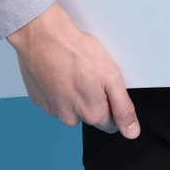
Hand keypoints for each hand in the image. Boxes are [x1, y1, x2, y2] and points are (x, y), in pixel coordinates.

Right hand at [6, 1, 140, 137]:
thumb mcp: (111, 77)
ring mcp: (51, 109)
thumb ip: (123, 108)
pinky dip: (57, 87)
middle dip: (92, 99)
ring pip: (70, 107)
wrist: (44, 36)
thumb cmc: (78, 52)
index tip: (106, 85)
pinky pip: (53, 99)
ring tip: (73, 69)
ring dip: (73, 93)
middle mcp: (69, 117)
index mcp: (91, 113)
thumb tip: (132, 132)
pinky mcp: (38, 99)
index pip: (110, 123)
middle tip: (89, 73)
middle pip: (89, 115)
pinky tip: (59, 70)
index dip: (112, 104)